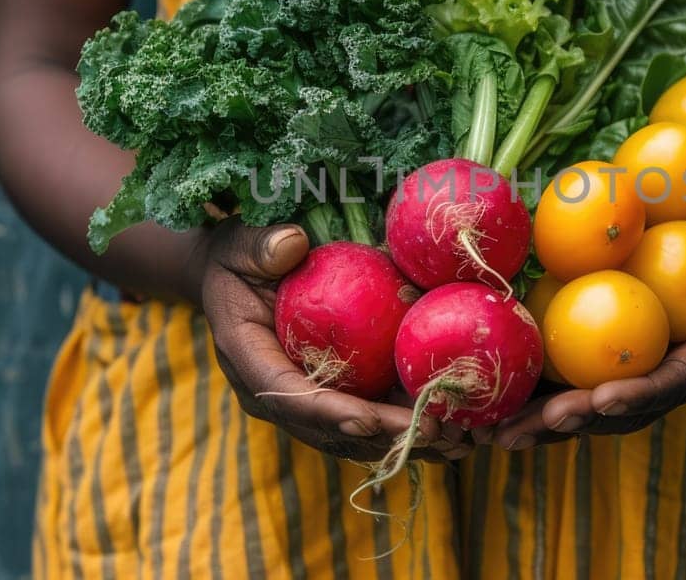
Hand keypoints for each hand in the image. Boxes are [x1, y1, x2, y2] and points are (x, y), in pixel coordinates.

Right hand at [198, 219, 469, 461]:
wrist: (232, 279)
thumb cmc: (237, 260)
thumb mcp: (239, 246)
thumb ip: (260, 247)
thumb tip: (294, 245)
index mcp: (248, 359)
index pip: (288, 395)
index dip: (328, 411)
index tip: (369, 418)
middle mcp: (272, 394)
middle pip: (329, 428)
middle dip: (381, 435)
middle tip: (432, 433)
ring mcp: (299, 402)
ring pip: (352, 435)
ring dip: (401, 441)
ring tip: (454, 440)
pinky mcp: (325, 396)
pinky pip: (364, 419)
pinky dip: (402, 425)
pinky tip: (449, 427)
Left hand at [486, 185, 685, 449]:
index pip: (676, 379)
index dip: (641, 393)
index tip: (605, 398)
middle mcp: (672, 373)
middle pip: (621, 409)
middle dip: (578, 420)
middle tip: (535, 424)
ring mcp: (638, 370)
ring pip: (588, 406)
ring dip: (543, 422)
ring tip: (494, 432)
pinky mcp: (609, 357)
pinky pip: (569, 378)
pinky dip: (532, 391)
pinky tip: (484, 399)